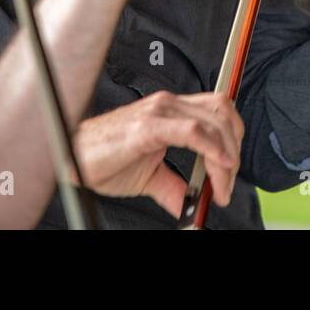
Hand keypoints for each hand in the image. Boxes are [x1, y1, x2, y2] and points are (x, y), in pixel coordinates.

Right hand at [74, 91, 244, 215]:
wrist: (74, 159)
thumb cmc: (105, 158)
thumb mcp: (148, 176)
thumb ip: (174, 186)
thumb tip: (193, 204)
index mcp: (170, 110)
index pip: (217, 111)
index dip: (233, 139)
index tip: (230, 173)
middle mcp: (167, 105)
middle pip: (222, 114)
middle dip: (235, 150)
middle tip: (227, 183)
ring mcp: (158, 112)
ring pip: (213, 122)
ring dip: (226, 156)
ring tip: (220, 184)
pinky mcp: (148, 127)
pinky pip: (192, 132)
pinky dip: (212, 149)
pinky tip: (216, 166)